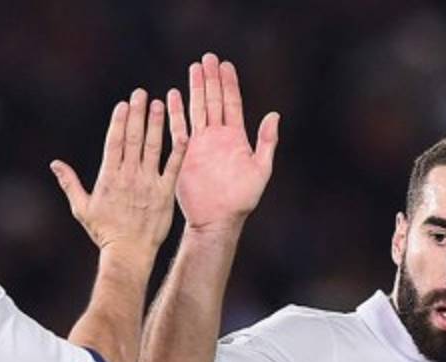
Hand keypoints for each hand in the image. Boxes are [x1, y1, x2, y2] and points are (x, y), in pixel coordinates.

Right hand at [51, 87, 187, 254]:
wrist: (128, 253)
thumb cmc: (104, 233)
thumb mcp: (81, 208)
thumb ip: (70, 183)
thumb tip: (54, 164)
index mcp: (109, 177)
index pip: (114, 142)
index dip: (119, 121)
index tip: (124, 103)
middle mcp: (129, 176)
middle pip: (133, 138)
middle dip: (137, 114)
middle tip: (141, 93)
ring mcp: (148, 183)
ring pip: (153, 147)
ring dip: (156, 124)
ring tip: (160, 103)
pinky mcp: (164, 192)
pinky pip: (173, 166)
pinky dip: (178, 149)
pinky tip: (183, 131)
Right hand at [177, 53, 279, 232]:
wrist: (218, 219)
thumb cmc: (242, 199)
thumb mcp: (261, 169)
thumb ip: (266, 142)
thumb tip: (274, 116)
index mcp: (236, 137)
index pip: (232, 103)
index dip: (229, 84)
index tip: (225, 65)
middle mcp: (218, 136)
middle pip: (213, 101)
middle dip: (210, 79)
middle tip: (207, 58)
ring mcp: (200, 144)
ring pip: (197, 110)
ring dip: (195, 89)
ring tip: (193, 69)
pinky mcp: (185, 154)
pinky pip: (179, 129)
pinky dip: (175, 113)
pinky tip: (171, 96)